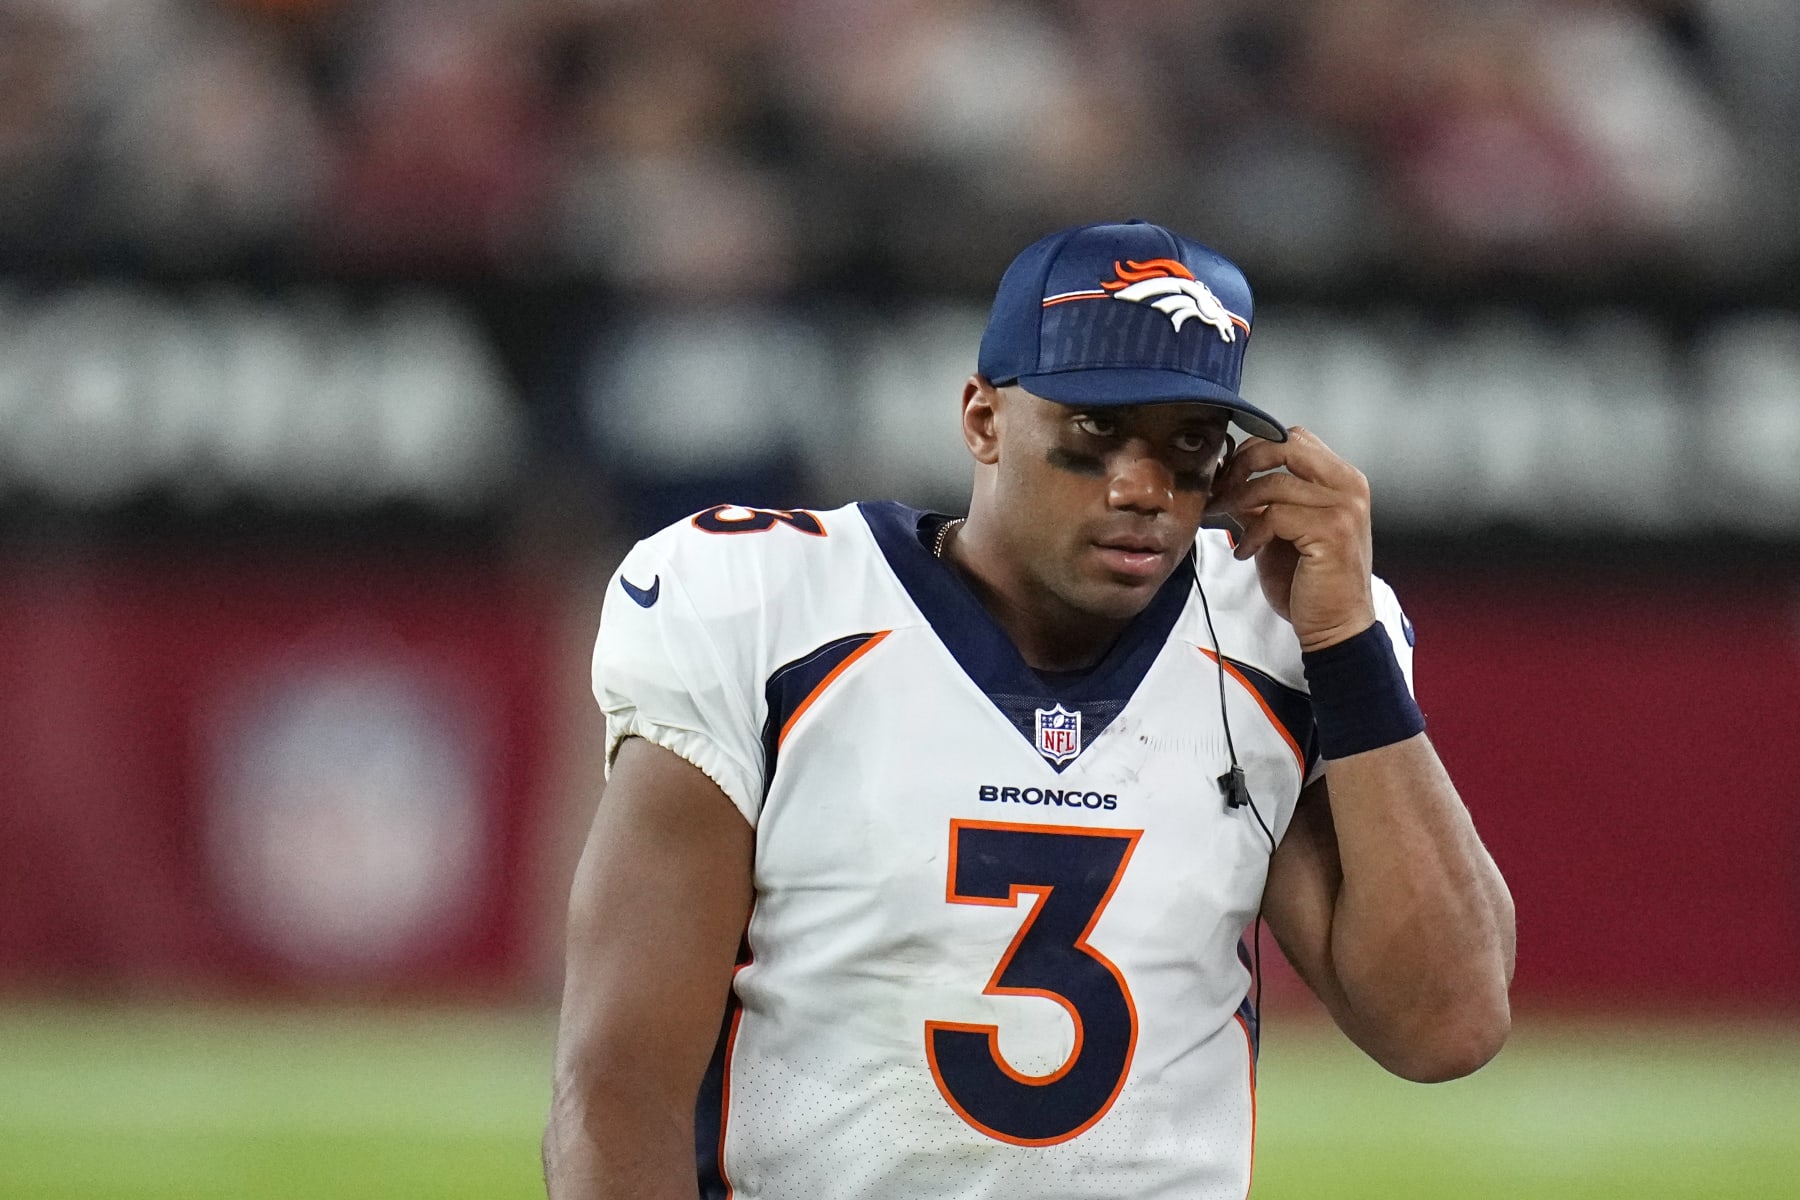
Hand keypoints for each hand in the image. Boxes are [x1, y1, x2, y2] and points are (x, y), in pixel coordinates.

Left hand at [1205, 426, 1375, 650]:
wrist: (1335, 626)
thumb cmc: (1309, 581)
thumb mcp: (1282, 532)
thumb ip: (1263, 501)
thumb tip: (1226, 479)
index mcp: (1342, 479)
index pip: (1295, 438)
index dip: (1255, 449)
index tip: (1228, 474)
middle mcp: (1349, 486)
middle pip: (1286, 446)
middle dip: (1244, 463)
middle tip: (1221, 489)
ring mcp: (1344, 507)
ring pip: (1274, 483)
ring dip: (1238, 501)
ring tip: (1225, 521)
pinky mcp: (1331, 531)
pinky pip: (1275, 515)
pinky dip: (1252, 532)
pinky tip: (1246, 551)